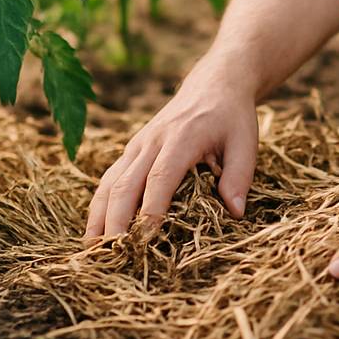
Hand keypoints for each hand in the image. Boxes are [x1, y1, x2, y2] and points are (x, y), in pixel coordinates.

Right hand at [83, 65, 258, 239]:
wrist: (215, 84)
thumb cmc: (232, 116)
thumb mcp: (246, 141)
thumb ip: (240, 175)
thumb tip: (234, 212)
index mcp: (182, 137)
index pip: (160, 177)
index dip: (151, 209)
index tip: (145, 239)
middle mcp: (153, 140)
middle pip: (126, 183)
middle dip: (115, 220)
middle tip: (111, 255)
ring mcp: (139, 144)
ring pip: (110, 181)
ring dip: (98, 215)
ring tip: (92, 249)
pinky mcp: (133, 149)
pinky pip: (111, 177)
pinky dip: (99, 204)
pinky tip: (95, 229)